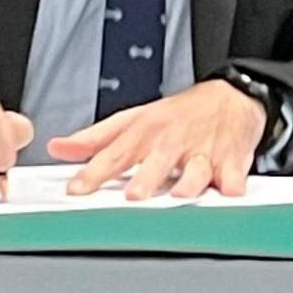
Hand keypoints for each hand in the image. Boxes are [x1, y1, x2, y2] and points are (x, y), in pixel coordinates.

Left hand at [48, 79, 267, 199]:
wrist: (233, 96)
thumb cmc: (179, 114)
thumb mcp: (134, 119)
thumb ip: (95, 139)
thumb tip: (58, 148)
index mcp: (145, 132)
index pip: (114, 155)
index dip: (94, 174)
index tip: (76, 190)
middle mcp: (172, 142)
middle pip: (156, 163)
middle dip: (145, 179)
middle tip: (133, 196)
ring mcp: (203, 151)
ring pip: (195, 170)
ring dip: (188, 182)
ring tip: (180, 194)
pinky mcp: (232, 160)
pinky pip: (233, 175)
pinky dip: (232, 184)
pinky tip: (229, 191)